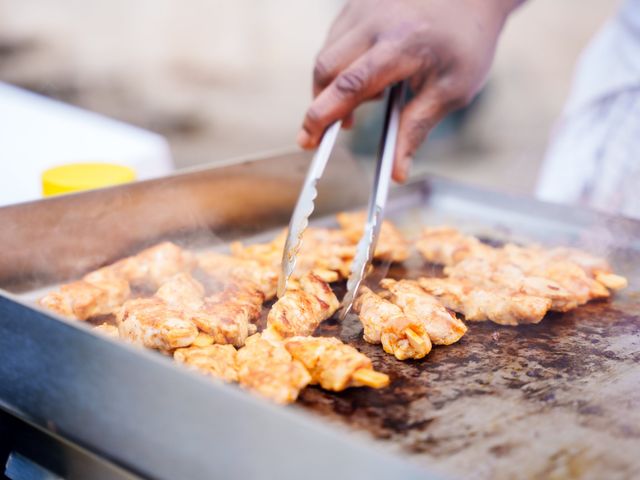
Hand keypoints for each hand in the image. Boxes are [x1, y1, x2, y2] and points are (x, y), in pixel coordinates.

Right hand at [298, 0, 520, 181]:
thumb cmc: (465, 44)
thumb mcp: (452, 91)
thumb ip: (416, 129)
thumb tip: (396, 173)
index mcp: (402, 45)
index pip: (350, 84)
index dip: (323, 115)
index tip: (309, 140)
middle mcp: (377, 21)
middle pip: (326, 69)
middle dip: (321, 105)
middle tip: (328, 133)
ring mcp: (364, 8)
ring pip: (326, 56)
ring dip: (332, 87)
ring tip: (366, 101)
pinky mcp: (357, 4)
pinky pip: (335, 42)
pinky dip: (340, 68)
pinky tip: (366, 77)